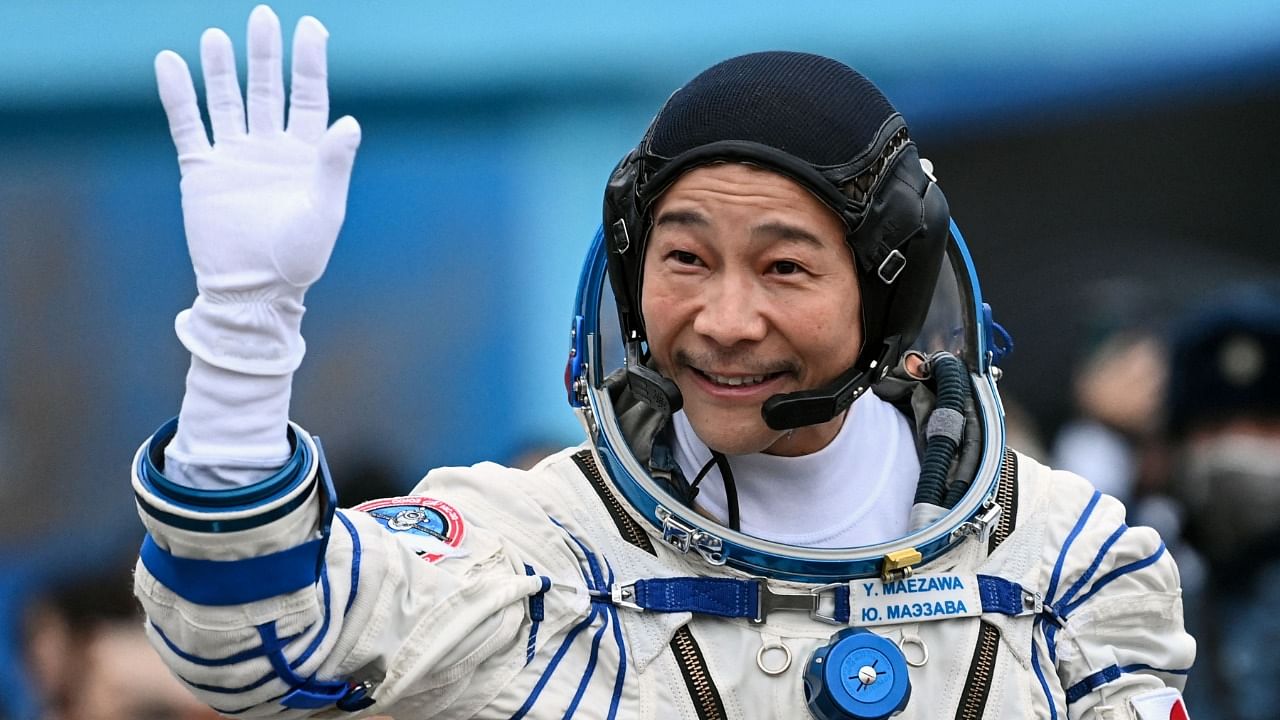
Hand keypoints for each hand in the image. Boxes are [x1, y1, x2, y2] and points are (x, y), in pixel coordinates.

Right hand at [155, 5, 359, 373]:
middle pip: (267, 89)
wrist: (254, 293)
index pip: (308, 97)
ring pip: (227, 100)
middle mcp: (270, 148)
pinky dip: (178, 94)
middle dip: (266, 54)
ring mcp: (235, 157)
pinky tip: (169, 62)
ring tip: (217, 36)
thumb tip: (350, 122)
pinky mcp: (202, 171)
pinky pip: (187, 125)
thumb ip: (333, 165)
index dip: (309, 62)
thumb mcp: (324, 212)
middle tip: (263, 16)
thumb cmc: (298, 259)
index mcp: (306, 155)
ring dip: (222, 69)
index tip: (311, 26)